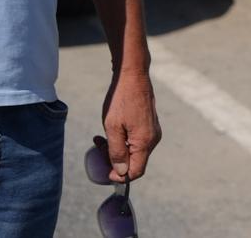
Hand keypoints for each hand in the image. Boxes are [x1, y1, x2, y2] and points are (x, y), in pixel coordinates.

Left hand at [100, 66, 160, 181]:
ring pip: (134, 151)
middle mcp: (153, 139)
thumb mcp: (113, 128)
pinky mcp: (149, 123)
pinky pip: (137, 140)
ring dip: (117, 149)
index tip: (104, 170)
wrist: (132, 74)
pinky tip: (112, 130)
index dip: (119, 176)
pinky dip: (123, 139)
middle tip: (98, 148)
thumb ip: (117, 152)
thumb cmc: (121, 99)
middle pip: (135, 162)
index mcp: (145, 142)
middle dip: (115, 160)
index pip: (136, 172)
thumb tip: (121, 173)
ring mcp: (152, 131)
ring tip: (100, 138)